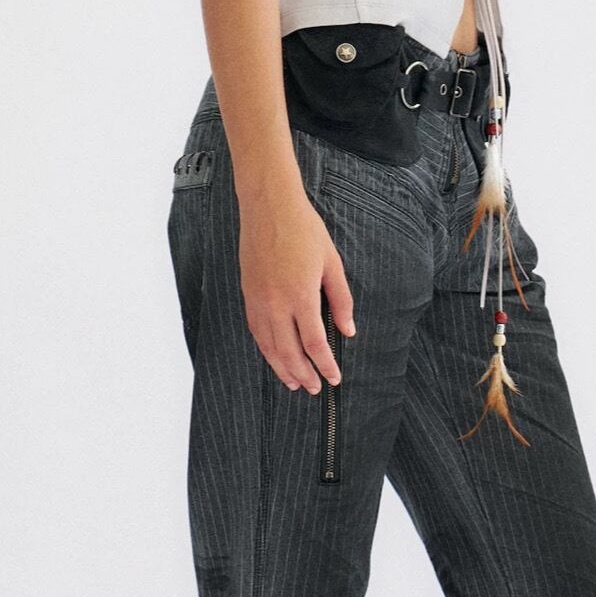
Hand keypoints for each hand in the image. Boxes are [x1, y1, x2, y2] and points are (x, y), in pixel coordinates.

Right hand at [237, 177, 356, 391]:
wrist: (269, 207)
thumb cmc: (304, 230)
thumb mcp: (332, 264)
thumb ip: (341, 300)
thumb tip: (348, 330)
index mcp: (301, 296)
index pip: (314, 344)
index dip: (325, 365)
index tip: (334, 378)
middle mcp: (276, 304)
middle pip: (289, 352)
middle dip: (303, 375)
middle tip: (315, 389)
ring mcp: (258, 301)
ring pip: (268, 347)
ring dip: (282, 368)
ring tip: (293, 383)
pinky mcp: (248, 295)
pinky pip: (256, 331)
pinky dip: (266, 350)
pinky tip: (275, 357)